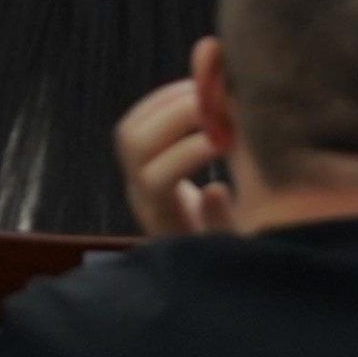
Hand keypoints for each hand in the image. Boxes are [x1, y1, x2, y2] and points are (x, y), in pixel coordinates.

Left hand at [110, 80, 227, 238]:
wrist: (190, 264)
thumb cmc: (216, 253)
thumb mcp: (225, 248)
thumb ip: (220, 223)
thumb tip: (214, 188)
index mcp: (160, 220)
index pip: (155, 180)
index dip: (187, 154)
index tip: (227, 141)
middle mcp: (139, 194)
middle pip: (134, 144)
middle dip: (175, 116)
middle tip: (218, 104)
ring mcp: (134, 174)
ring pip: (130, 129)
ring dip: (168, 101)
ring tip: (209, 93)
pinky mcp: (140, 159)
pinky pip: (138, 121)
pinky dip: (166, 99)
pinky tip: (198, 93)